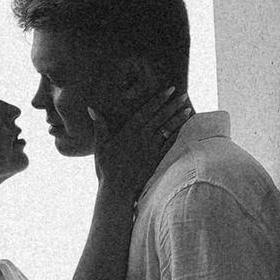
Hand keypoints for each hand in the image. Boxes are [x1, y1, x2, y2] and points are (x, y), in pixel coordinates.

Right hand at [95, 86, 190, 202]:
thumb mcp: (100, 145)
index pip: (146, 111)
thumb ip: (99, 126)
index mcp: (129, 131)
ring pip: (167, 129)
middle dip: (172, 104)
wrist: (118, 189)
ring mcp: (151, 148)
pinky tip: (185, 129)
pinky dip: (178, 135)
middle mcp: (142, 137)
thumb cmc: (107, 168)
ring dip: (178, 118)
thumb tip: (91, 108)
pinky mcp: (157, 159)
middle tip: (183, 94)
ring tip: (188, 108)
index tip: (169, 90)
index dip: (158, 99)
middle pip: (160, 117)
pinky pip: (170, 144)